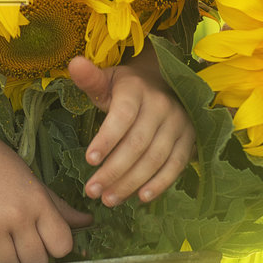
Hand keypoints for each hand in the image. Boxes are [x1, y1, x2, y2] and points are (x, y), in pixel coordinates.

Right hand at [0, 124, 91, 262]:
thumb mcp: (30, 179)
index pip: (62, 246)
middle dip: (30, 259)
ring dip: (6, 258)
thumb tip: (88, 222)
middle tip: (19, 243)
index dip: (54, 247)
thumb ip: (58, 206)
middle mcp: (17, 214)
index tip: (43, 239)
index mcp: (38, 201)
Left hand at [67, 50, 195, 206]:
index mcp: (137, 91)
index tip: (89, 160)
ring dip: (132, 182)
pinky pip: (176, 165)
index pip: (122, 117)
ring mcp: (178, 124)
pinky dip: (160, 184)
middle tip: (92, 191)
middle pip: (138, 144)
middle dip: (114, 170)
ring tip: (109, 199)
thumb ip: (90, 79)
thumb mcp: (107, 80)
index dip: (107, 139)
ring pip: (155, 158)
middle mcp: (161, 106)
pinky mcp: (188, 140)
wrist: (163, 84)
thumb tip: (74, 63)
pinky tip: (141, 198)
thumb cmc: (126, 88)